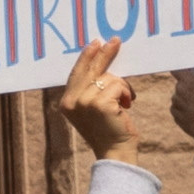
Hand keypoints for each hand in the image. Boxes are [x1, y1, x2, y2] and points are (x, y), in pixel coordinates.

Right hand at [53, 38, 138, 163]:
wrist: (115, 152)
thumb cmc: (108, 130)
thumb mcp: (92, 108)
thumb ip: (90, 89)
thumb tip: (100, 61)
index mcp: (66, 102)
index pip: (76, 73)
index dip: (86, 57)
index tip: (96, 43)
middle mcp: (72, 101)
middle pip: (90, 69)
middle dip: (104, 54)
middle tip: (115, 41)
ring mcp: (85, 102)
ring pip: (109, 77)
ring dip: (122, 87)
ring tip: (125, 102)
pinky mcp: (101, 104)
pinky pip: (118, 86)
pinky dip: (127, 93)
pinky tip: (126, 107)